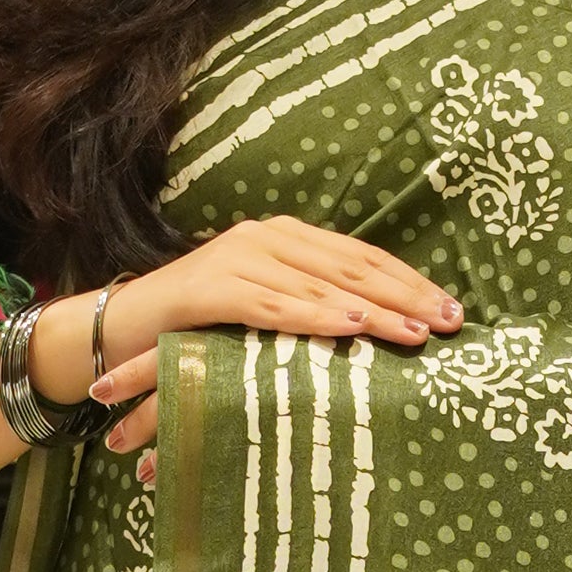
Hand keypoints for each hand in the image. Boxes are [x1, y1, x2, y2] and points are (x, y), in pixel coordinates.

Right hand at [74, 218, 466, 465]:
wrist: (120, 332)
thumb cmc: (198, 331)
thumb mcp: (264, 316)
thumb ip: (310, 311)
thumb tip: (378, 334)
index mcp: (286, 238)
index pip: (361, 257)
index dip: (409, 282)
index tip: (451, 311)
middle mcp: (266, 237)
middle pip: (351, 265)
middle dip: (406, 295)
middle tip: (448, 322)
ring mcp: (237, 257)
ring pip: (320, 283)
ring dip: (374, 310)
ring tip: (415, 332)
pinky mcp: (210, 287)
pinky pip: (273, 304)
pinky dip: (315, 316)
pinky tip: (352, 328)